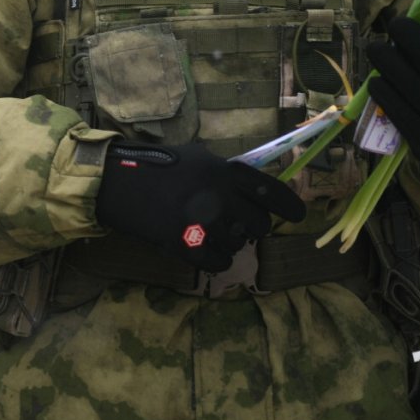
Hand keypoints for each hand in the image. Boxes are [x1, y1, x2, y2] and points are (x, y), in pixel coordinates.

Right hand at [94, 141, 306, 272]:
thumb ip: (227, 172)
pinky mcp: (188, 247)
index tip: (298, 216)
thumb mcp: (199, 157)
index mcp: (227, 173)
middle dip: (251, 226)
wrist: (121, 183)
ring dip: (230, 242)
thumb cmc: (161, 165)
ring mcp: (206, 226)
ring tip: (210, 231)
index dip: (290, 207)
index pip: (273, 193)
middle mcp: (222, 199)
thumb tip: (253, 188)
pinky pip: (220, 263)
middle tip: (234, 221)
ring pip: (239, 245)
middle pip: (260, 226)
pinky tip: (205, 249)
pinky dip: (216, 259)